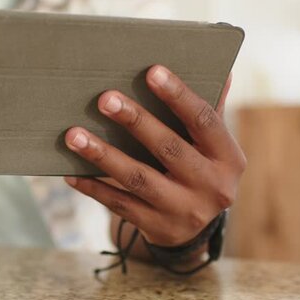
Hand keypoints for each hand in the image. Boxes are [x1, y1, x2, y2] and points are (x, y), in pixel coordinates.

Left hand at [64, 65, 245, 246]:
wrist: (195, 230)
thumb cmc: (199, 170)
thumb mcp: (213, 147)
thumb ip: (211, 111)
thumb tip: (221, 69)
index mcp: (228, 158)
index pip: (204, 120)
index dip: (178, 96)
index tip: (152, 72)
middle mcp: (211, 187)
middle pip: (168, 149)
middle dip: (135, 121)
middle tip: (104, 99)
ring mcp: (183, 211)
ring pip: (138, 179)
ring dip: (103, 155)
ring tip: (74, 135)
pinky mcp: (157, 228)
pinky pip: (119, 204)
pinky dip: (93, 187)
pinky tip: (70, 172)